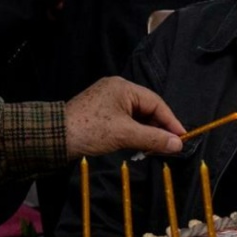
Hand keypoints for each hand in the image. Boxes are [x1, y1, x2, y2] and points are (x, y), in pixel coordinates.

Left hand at [63, 77, 184, 159]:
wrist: (55, 137)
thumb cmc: (90, 130)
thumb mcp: (125, 135)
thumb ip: (153, 139)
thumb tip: (178, 145)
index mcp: (123, 87)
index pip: (156, 103)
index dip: (170, 121)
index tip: (182, 138)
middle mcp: (116, 90)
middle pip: (147, 109)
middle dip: (158, 128)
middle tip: (169, 147)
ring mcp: (107, 101)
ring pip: (136, 117)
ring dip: (145, 133)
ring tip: (154, 149)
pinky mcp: (100, 113)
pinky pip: (124, 121)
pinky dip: (133, 133)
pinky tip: (137, 146)